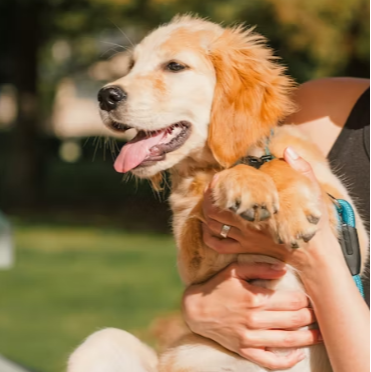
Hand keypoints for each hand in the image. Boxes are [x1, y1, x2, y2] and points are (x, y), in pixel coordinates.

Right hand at [183, 262, 320, 369]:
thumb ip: (260, 268)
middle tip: (319, 313)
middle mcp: (255, 319)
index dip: (306, 299)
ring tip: (320, 334)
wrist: (196, 309)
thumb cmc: (217, 287)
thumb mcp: (235, 270)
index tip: (312, 297)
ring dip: (308, 338)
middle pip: (294, 320)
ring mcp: (250, 338)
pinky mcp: (245, 350)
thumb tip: (284, 269)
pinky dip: (287, 361)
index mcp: (255, 298)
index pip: (292, 301)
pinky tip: (298, 354)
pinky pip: (270, 361)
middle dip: (311, 317)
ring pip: (288, 341)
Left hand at [202, 147, 337, 268]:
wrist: (314, 254)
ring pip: (214, 226)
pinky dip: (209, 237)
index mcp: (260, 207)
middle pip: (215, 210)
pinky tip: (208, 228)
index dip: (218, 184)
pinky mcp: (246, 249)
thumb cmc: (314, 223)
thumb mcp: (313, 191)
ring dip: (206, 213)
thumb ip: (301, 168)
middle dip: (207, 197)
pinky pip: (220, 246)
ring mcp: (244, 238)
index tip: (217, 177)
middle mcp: (247, 223)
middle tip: (209, 189)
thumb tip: (287, 151)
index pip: (230, 193)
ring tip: (207, 203)